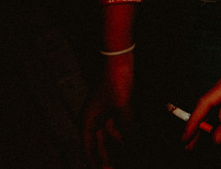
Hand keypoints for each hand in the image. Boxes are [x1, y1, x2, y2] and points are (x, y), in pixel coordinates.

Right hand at [81, 53, 134, 168]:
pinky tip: (131, 142)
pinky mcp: (112, 107)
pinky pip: (116, 125)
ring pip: (107, 135)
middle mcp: (92, 118)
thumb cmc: (116, 82)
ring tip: (124, 159)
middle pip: (97, 144)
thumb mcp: (123, 108)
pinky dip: (122, 134)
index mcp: (87, 120)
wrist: (120, 61)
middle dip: (105, 157)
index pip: (87, 148)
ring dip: (115, 146)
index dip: (93, 162)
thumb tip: (132, 145)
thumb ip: (127, 128)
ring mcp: (102, 112)